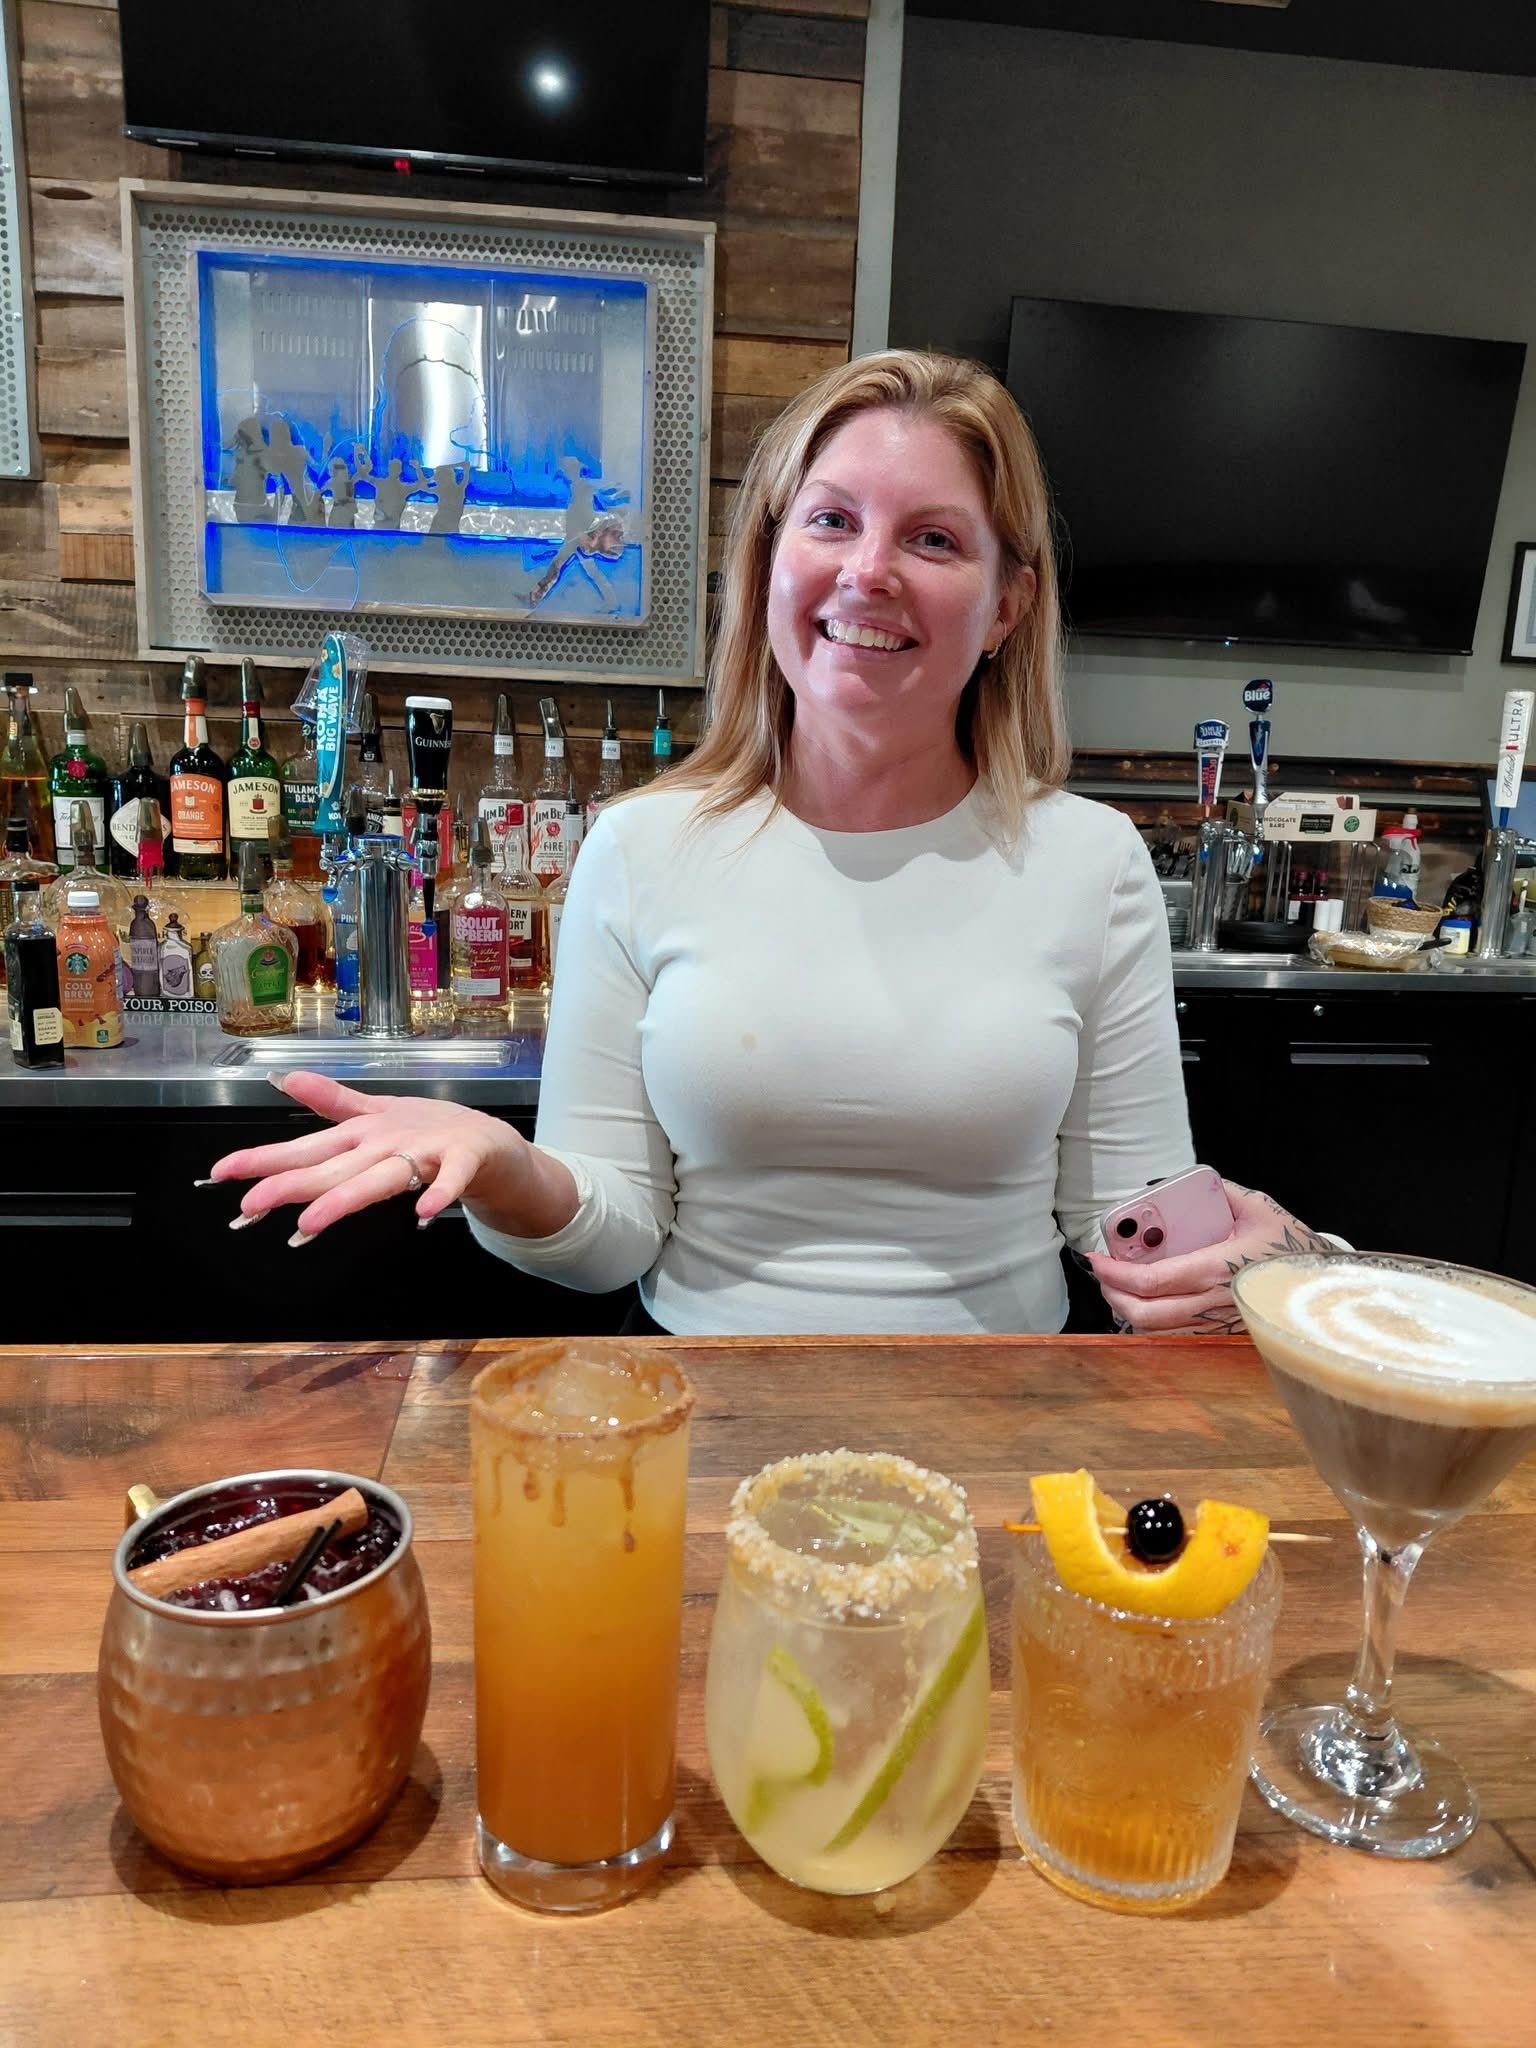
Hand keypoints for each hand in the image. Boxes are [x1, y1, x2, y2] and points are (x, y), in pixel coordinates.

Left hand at [205, 1071, 555, 1242]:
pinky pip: (451, 1179)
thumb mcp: (377, 1115)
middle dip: (293, 1183)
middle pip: (335, 1166)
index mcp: (362, 1133)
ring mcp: (426, 1150)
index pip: (306, 1148)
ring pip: (382, 1176)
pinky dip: (439, 1192)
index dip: (264, 1159)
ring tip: (315, 1220)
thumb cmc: (428, 1131)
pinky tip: (423, 1211)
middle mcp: (386, 1140)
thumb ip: (332, 1103)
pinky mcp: (464, 1159)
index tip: (223, 1171)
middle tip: (253, 1203)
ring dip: (349, 1196)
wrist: (491, 1141)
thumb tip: (286, 1078)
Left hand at [1085, 1181, 1334, 1335]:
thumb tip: (1190, 1183)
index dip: (1118, 1272)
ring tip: (1118, 1288)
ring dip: (1128, 1311)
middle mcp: (1214, 1302)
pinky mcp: (1222, 1335)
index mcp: (1218, 1269)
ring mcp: (1217, 1325)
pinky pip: (1176, 1337)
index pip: (1154, 1280)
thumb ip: (1220, 1192)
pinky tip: (1146, 1304)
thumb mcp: (1259, 1208)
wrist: (1323, 1287)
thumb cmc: (1291, 1246)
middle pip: (1146, 1314)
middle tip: (1103, 1274)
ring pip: (1158, 1331)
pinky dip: (1152, 1323)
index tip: (1098, 1258)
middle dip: (1114, 1295)